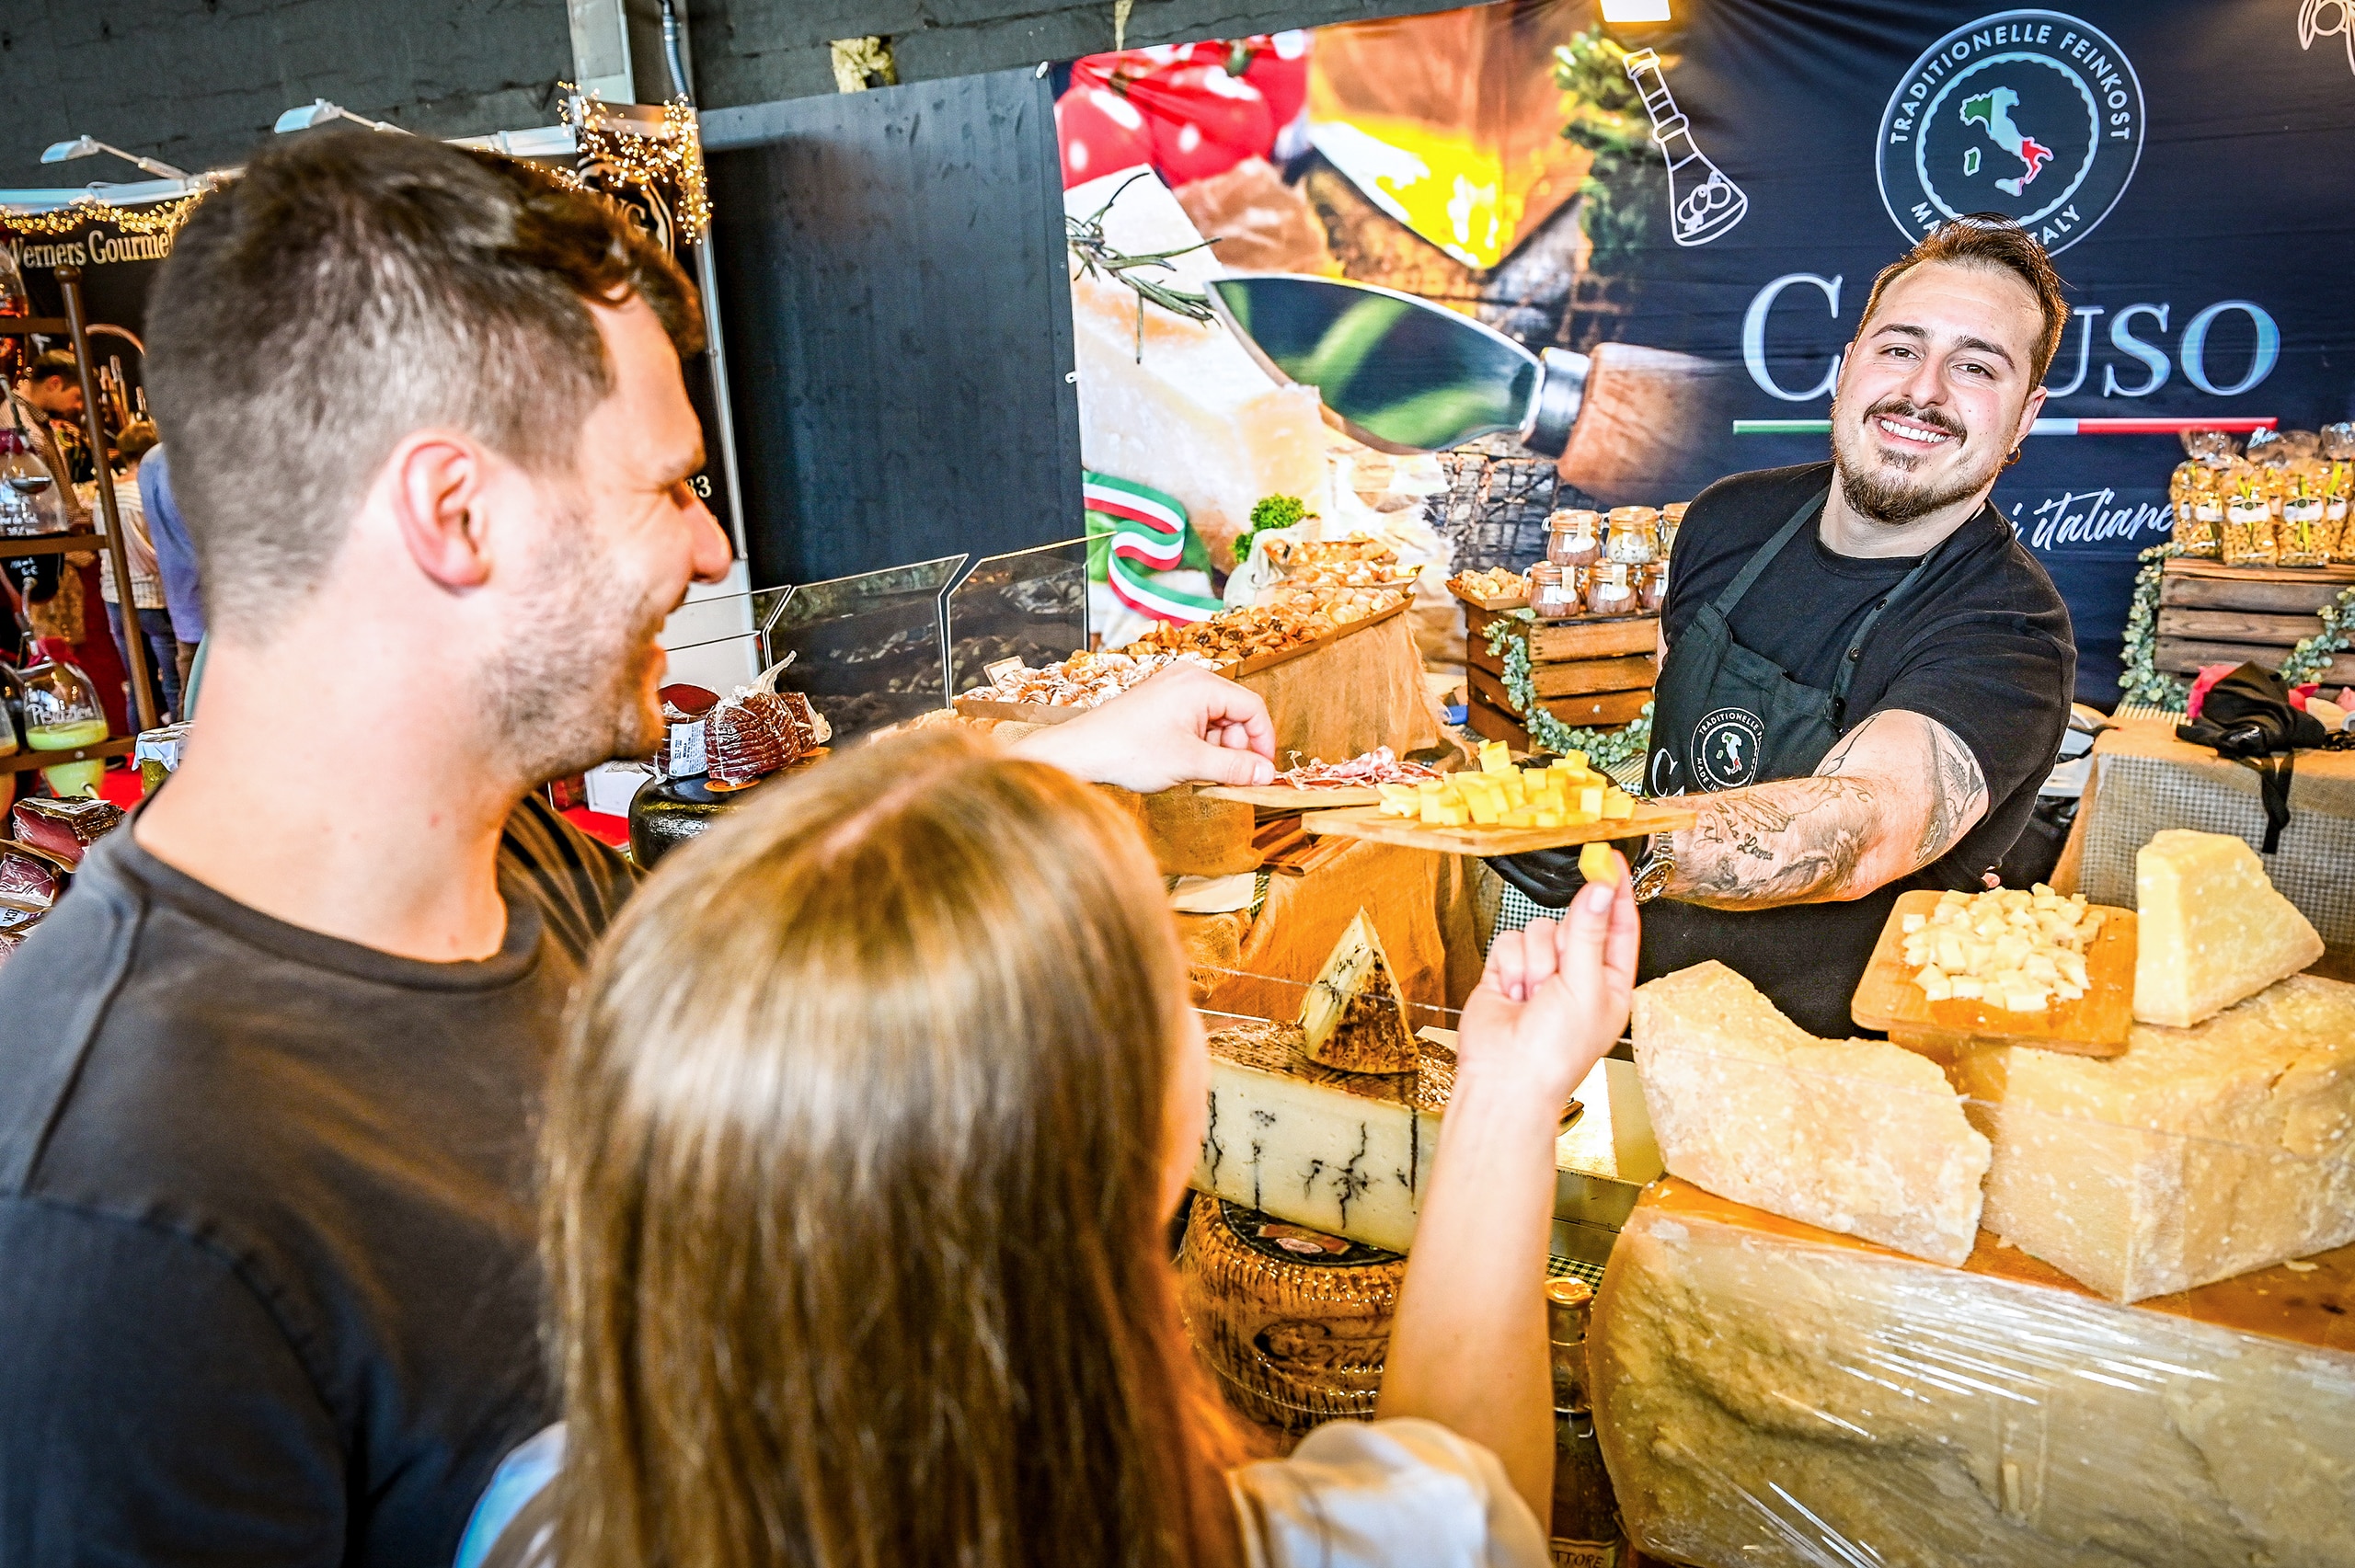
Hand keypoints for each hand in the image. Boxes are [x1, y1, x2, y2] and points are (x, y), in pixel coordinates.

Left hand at [1007, 663, 1275, 790]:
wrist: (1082, 752)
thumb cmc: (1129, 751)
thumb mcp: (1190, 763)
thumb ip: (1234, 767)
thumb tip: (1267, 774)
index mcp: (1200, 684)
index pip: (1252, 707)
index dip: (1263, 740)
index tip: (1263, 770)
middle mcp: (1189, 679)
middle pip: (1235, 712)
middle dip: (1236, 747)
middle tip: (1228, 776)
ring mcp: (1173, 689)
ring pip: (1215, 720)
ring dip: (1217, 748)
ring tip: (1199, 772)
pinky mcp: (1161, 703)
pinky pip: (1195, 721)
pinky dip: (1199, 744)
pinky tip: (1185, 764)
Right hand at [1454, 856, 1638, 1107]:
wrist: (1505, 1078)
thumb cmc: (1555, 1052)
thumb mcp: (1585, 987)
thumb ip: (1589, 933)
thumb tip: (1599, 890)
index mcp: (1611, 982)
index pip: (1619, 925)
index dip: (1615, 892)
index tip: (1611, 861)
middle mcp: (1577, 975)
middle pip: (1573, 922)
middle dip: (1561, 946)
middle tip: (1559, 975)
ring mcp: (1541, 973)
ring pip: (1537, 929)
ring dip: (1533, 963)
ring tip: (1532, 996)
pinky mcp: (1507, 972)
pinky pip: (1509, 942)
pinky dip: (1509, 968)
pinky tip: (1512, 995)